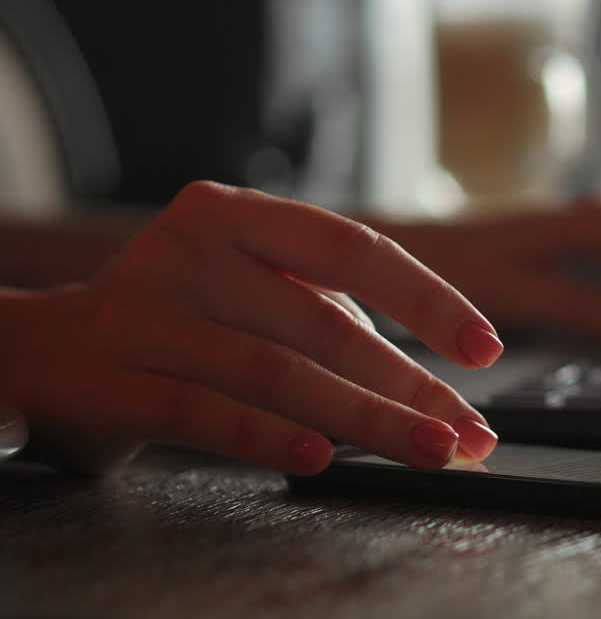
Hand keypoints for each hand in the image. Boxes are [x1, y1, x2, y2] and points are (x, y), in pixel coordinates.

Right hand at [0, 182, 501, 474]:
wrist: (42, 351)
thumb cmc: (180, 319)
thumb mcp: (251, 293)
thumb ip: (329, 322)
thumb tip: (433, 396)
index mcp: (235, 215)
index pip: (352, 247)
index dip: (427, 297)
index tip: (485, 347)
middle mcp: (190, 250)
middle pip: (323, 321)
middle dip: (409, 383)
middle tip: (467, 430)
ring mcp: (146, 311)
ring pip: (276, 369)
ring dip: (364, 417)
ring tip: (427, 449)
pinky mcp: (113, 377)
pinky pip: (206, 410)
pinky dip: (270, 435)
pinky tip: (322, 456)